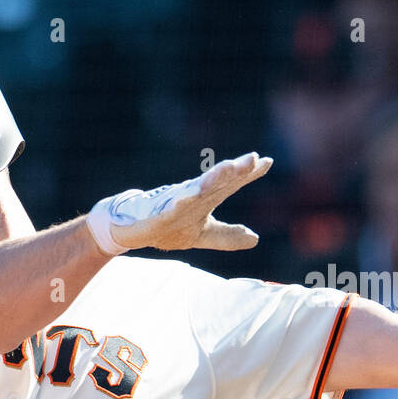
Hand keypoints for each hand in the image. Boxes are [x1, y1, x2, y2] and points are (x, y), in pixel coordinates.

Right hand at [87, 153, 268, 253]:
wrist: (131, 229)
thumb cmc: (169, 227)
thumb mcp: (204, 235)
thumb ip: (227, 236)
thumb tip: (256, 239)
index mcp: (206, 198)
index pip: (231, 184)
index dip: (249, 173)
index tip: (266, 161)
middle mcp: (194, 196)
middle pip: (218, 181)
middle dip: (235, 170)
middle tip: (251, 158)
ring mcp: (176, 202)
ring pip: (197, 187)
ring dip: (212, 177)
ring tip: (228, 168)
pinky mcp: (159, 214)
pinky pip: (171, 207)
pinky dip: (180, 201)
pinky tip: (191, 195)